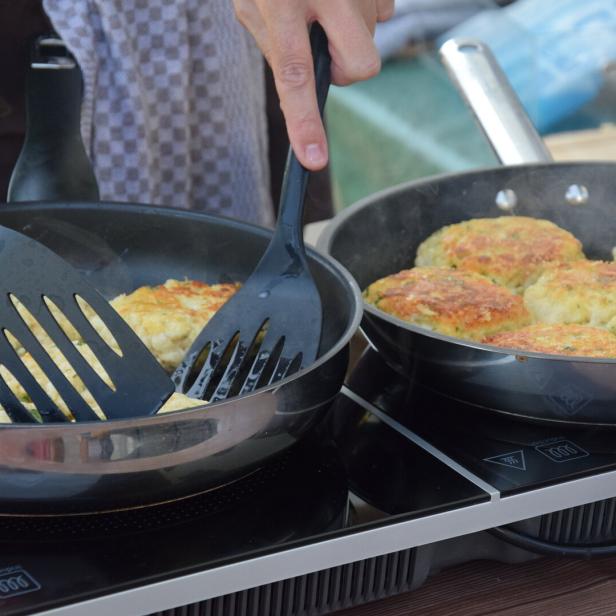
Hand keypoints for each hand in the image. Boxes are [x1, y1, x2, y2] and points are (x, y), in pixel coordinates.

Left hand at [234, 0, 393, 169]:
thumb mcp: (252, 2)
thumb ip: (275, 45)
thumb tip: (305, 82)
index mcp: (281, 2)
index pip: (295, 74)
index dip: (305, 120)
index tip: (314, 159)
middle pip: (362, 65)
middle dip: (348, 69)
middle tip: (326, 46)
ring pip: (372, 39)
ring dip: (349, 33)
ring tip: (325, 0)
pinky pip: (381, 12)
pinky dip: (361, 11)